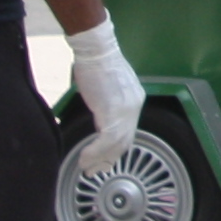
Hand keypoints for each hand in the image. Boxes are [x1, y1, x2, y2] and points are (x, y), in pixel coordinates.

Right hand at [65, 18, 145, 181]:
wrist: (96, 50)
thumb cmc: (96, 64)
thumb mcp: (107, 87)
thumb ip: (108, 103)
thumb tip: (100, 117)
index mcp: (135, 99)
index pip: (128, 130)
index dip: (116, 147)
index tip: (104, 158)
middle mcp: (135, 106)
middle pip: (125, 140)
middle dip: (109, 159)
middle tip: (94, 170)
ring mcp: (126, 109)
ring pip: (116, 143)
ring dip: (99, 159)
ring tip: (86, 167)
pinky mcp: (112, 111)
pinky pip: (106, 139)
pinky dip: (95, 151)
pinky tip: (84, 158)